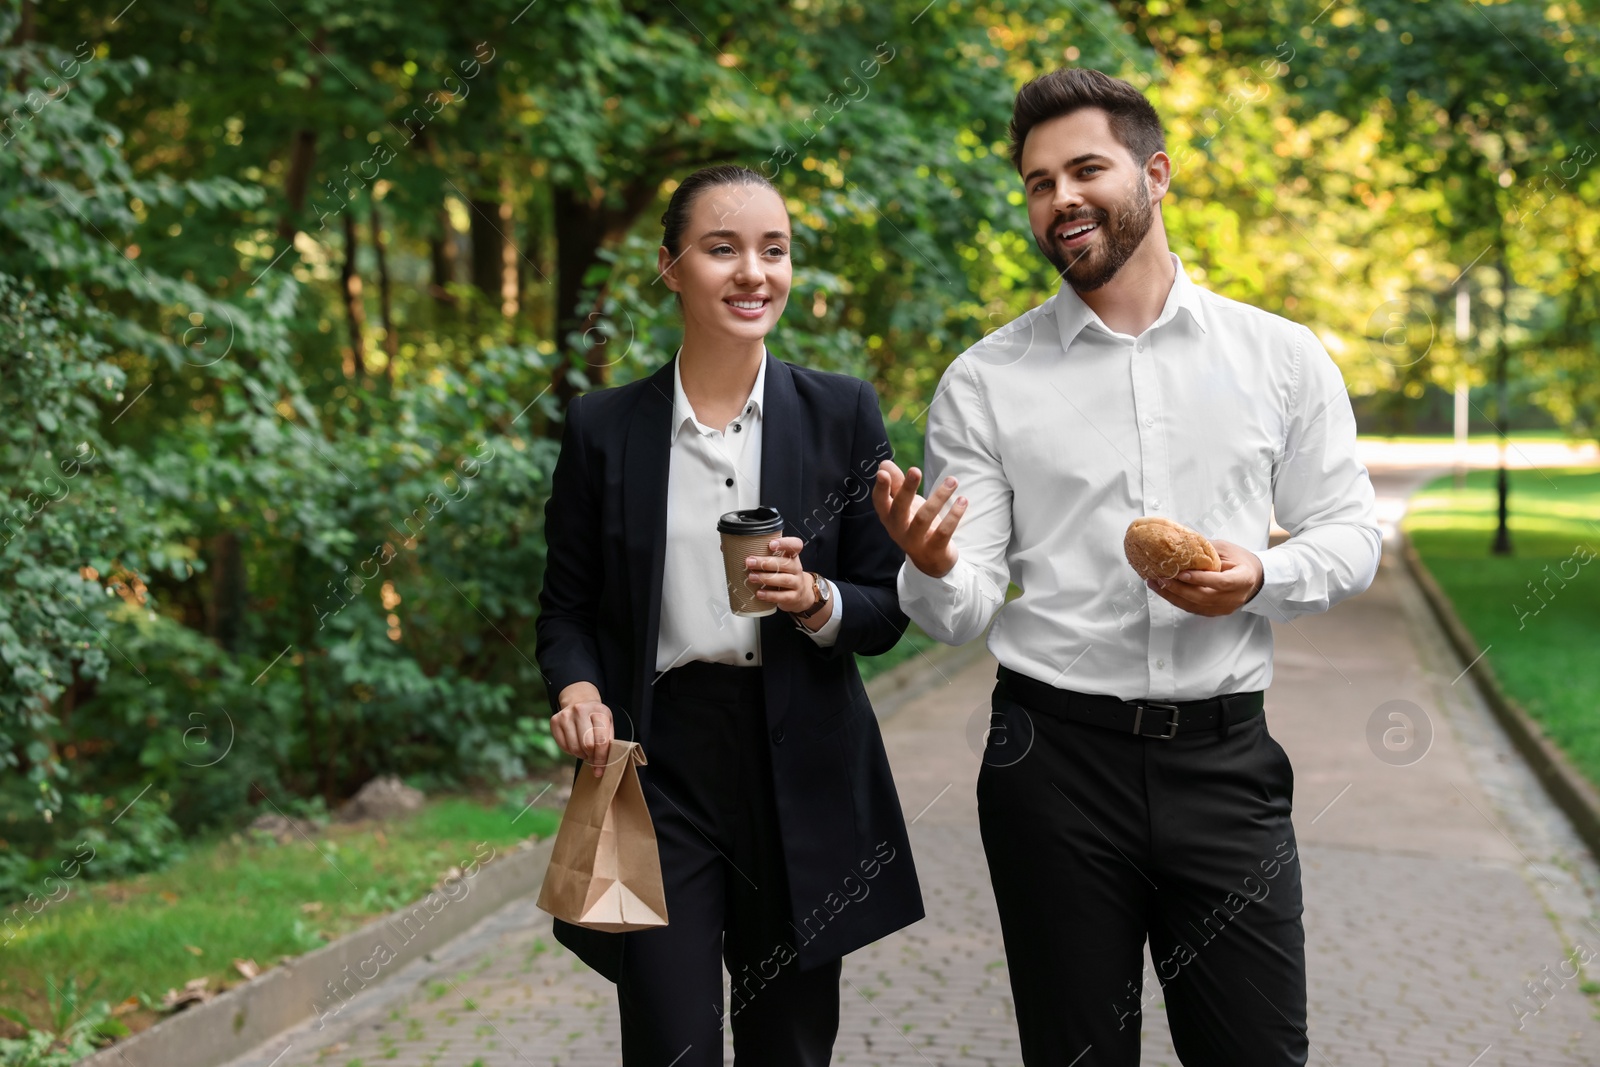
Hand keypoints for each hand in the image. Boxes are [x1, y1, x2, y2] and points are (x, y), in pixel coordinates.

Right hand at [550, 682, 612, 776]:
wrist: (579, 701)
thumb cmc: (596, 717)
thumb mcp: (607, 724)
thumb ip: (608, 742)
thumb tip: (603, 765)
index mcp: (599, 711)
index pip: (601, 741)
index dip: (601, 758)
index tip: (600, 770)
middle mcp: (581, 710)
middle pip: (587, 745)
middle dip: (591, 757)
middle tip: (593, 758)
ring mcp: (566, 715)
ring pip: (574, 748)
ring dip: (581, 755)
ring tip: (585, 751)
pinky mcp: (555, 721)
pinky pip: (563, 746)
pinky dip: (571, 751)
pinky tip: (576, 745)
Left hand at [745, 536, 821, 617]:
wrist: (800, 594)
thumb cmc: (784, 574)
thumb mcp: (780, 562)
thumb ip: (767, 555)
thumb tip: (742, 549)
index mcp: (792, 556)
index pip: (795, 545)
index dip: (785, 543)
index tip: (771, 544)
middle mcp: (796, 568)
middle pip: (785, 563)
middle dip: (765, 563)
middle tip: (749, 562)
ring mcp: (797, 583)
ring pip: (784, 580)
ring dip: (766, 578)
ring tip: (751, 577)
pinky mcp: (794, 597)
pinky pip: (783, 596)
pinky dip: (770, 595)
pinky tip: (759, 593)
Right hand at [871, 460, 966, 578]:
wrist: (930, 562)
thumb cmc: (915, 526)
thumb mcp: (905, 506)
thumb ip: (897, 485)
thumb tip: (885, 463)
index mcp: (889, 517)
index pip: (880, 502)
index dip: (880, 488)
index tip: (883, 472)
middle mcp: (899, 530)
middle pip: (899, 509)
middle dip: (906, 489)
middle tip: (915, 470)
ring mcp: (916, 541)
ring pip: (924, 518)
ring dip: (938, 498)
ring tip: (952, 480)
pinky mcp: (934, 548)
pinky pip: (944, 531)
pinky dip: (954, 515)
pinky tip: (962, 500)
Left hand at [1146, 539, 1264, 616]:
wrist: (1253, 577)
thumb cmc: (1240, 560)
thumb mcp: (1227, 549)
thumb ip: (1206, 550)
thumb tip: (1180, 543)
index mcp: (1243, 579)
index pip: (1221, 582)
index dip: (1201, 579)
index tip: (1182, 573)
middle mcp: (1234, 598)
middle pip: (1204, 597)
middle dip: (1179, 589)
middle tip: (1160, 578)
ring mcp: (1225, 608)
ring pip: (1195, 606)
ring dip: (1172, 596)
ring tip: (1155, 584)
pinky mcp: (1215, 612)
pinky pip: (1193, 608)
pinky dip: (1177, 600)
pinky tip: (1164, 591)